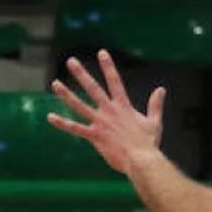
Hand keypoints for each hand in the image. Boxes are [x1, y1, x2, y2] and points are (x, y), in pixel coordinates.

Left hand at [46, 51, 165, 174]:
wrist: (141, 159)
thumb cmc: (148, 143)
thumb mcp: (154, 121)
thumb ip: (156, 104)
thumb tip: (161, 89)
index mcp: (123, 106)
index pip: (115, 81)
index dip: (108, 66)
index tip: (101, 53)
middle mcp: (109, 111)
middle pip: (93, 88)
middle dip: (81, 74)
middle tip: (71, 61)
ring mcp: (100, 123)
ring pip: (80, 105)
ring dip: (66, 94)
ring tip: (55, 84)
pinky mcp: (94, 136)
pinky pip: (76, 128)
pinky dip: (63, 123)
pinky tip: (50, 117)